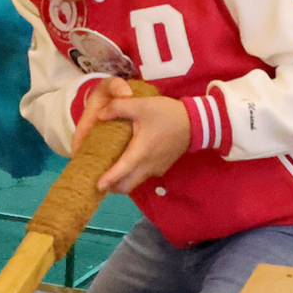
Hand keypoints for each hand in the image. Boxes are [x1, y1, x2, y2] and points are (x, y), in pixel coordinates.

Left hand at [73, 79, 191, 194]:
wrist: (196, 122)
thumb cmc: (168, 114)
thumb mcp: (141, 105)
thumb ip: (118, 108)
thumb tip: (99, 114)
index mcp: (141, 152)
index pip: (122, 171)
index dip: (108, 180)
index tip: (97, 186)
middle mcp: (148, 166)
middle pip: (127, 186)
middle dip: (112, 187)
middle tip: (98, 179)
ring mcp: (156, 169)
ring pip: (135, 183)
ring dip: (121, 182)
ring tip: (109, 172)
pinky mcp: (162, 168)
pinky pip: (143, 176)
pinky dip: (132, 176)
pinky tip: (126, 164)